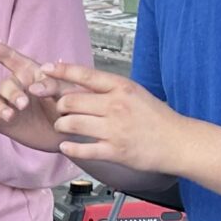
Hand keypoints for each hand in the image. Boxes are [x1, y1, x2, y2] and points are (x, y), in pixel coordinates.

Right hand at [0, 38, 67, 150]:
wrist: (67, 135)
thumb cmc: (69, 106)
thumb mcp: (67, 92)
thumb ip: (53, 85)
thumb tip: (33, 88)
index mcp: (30, 74)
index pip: (12, 58)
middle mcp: (16, 87)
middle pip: (6, 84)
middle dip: (12, 93)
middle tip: (23, 104)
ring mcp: (8, 105)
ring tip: (9, 116)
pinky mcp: (3, 123)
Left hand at [49, 64, 199, 177]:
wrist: (177, 141)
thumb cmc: (154, 116)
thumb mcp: (133, 93)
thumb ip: (108, 88)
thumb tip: (78, 80)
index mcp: (121, 87)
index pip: (84, 75)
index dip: (60, 71)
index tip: (44, 70)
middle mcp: (116, 105)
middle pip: (71, 101)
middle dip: (59, 106)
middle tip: (59, 110)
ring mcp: (115, 129)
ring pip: (72, 124)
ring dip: (61, 126)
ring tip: (62, 127)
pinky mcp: (115, 151)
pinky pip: (83, 148)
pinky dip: (70, 148)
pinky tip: (66, 146)